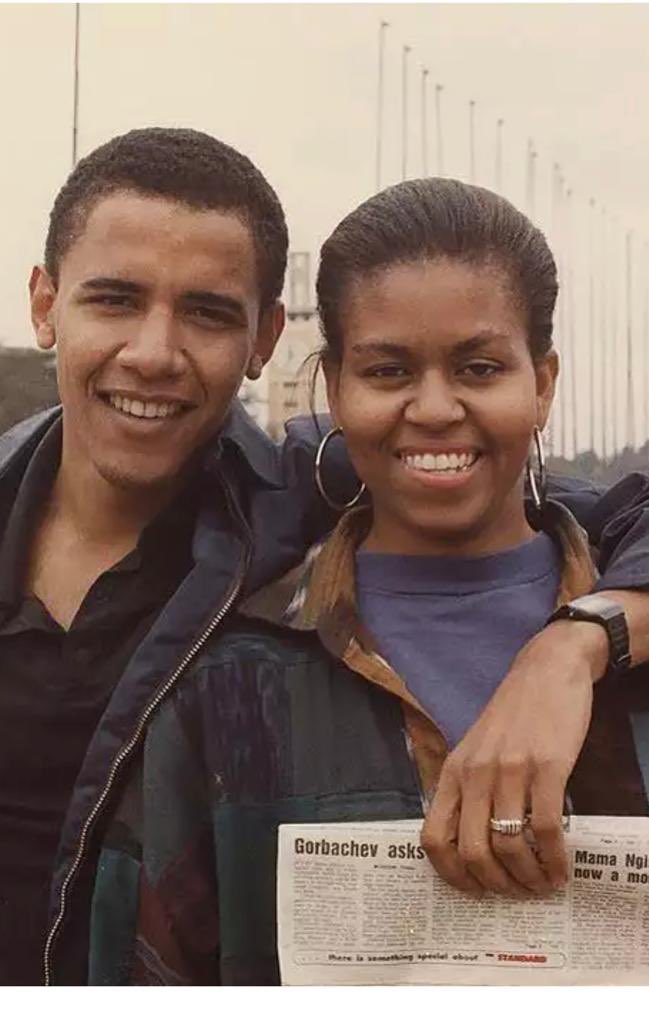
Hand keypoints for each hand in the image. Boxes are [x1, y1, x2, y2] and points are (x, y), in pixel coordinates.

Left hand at [420, 620, 605, 897]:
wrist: (547, 670)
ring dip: (528, 878)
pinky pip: (545, 828)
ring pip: (508, 845)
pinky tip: (561, 868)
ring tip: (543, 884)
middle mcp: (475, 773)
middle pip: (471, 851)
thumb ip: (468, 788)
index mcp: (453, 772)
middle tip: (515, 894)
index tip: (475, 889)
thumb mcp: (475, 748)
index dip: (452, 875)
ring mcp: (510, 770)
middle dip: (494, 885)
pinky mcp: (547, 767)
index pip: (433, 838)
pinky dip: (553, 859)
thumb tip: (471, 843)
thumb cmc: (513, 713)